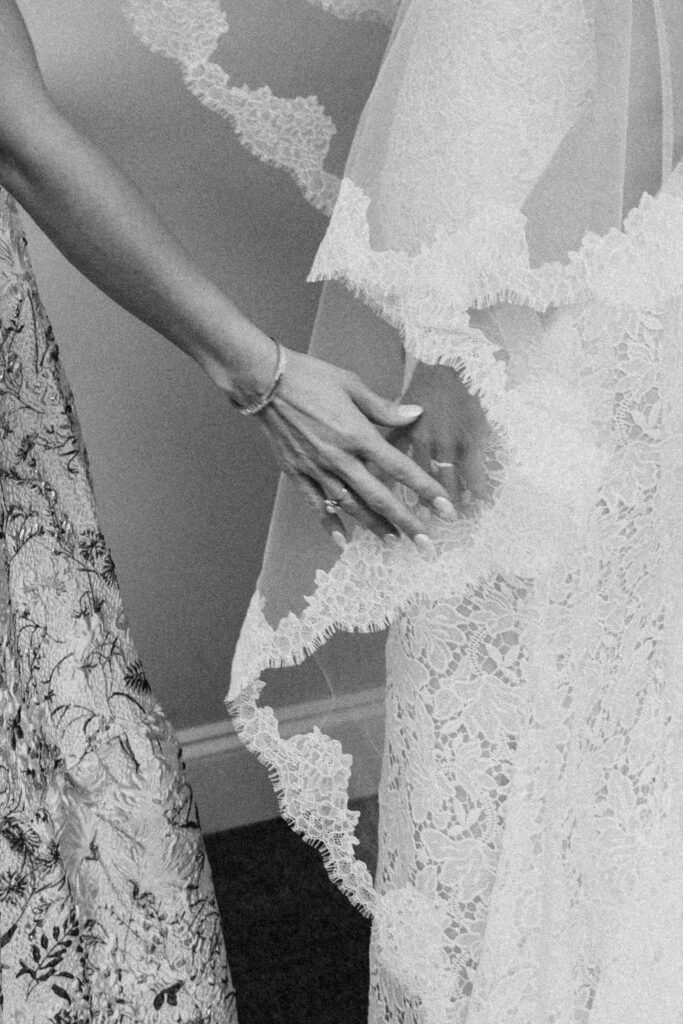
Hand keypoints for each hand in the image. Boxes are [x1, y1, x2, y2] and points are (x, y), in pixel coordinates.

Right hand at [246, 349, 457, 546]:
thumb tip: (416, 414)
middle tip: (426, 544)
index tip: (445, 509)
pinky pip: (316, 504)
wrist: (263, 381)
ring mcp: (316, 469)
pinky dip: (330, 524)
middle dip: (406, 522)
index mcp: (357, 434)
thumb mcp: (352, 384)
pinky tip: (343, 540)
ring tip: (394, 542)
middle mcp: (339, 458)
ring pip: (351, 506)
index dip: (426, 490)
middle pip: (379, 497)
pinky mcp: (296, 473)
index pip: (400, 468)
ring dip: (374, 527)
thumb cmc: (309, 377)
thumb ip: (385, 408)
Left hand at [386, 361, 491, 510]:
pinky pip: (473, 469)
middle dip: (419, 506)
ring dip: (448, 502)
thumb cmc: (424, 376)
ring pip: (445, 479)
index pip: (391, 468)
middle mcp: (422, 440)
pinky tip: (478, 502)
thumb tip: (376, 445)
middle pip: (417, 481)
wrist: (452, 355)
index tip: (388, 511)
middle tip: (421, 529)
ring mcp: (447, 440)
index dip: (389, 491)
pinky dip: (475, 487)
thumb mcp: (399, 399)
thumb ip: (386, 425)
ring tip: (451, 520)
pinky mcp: (471, 436)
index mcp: (402, 431)